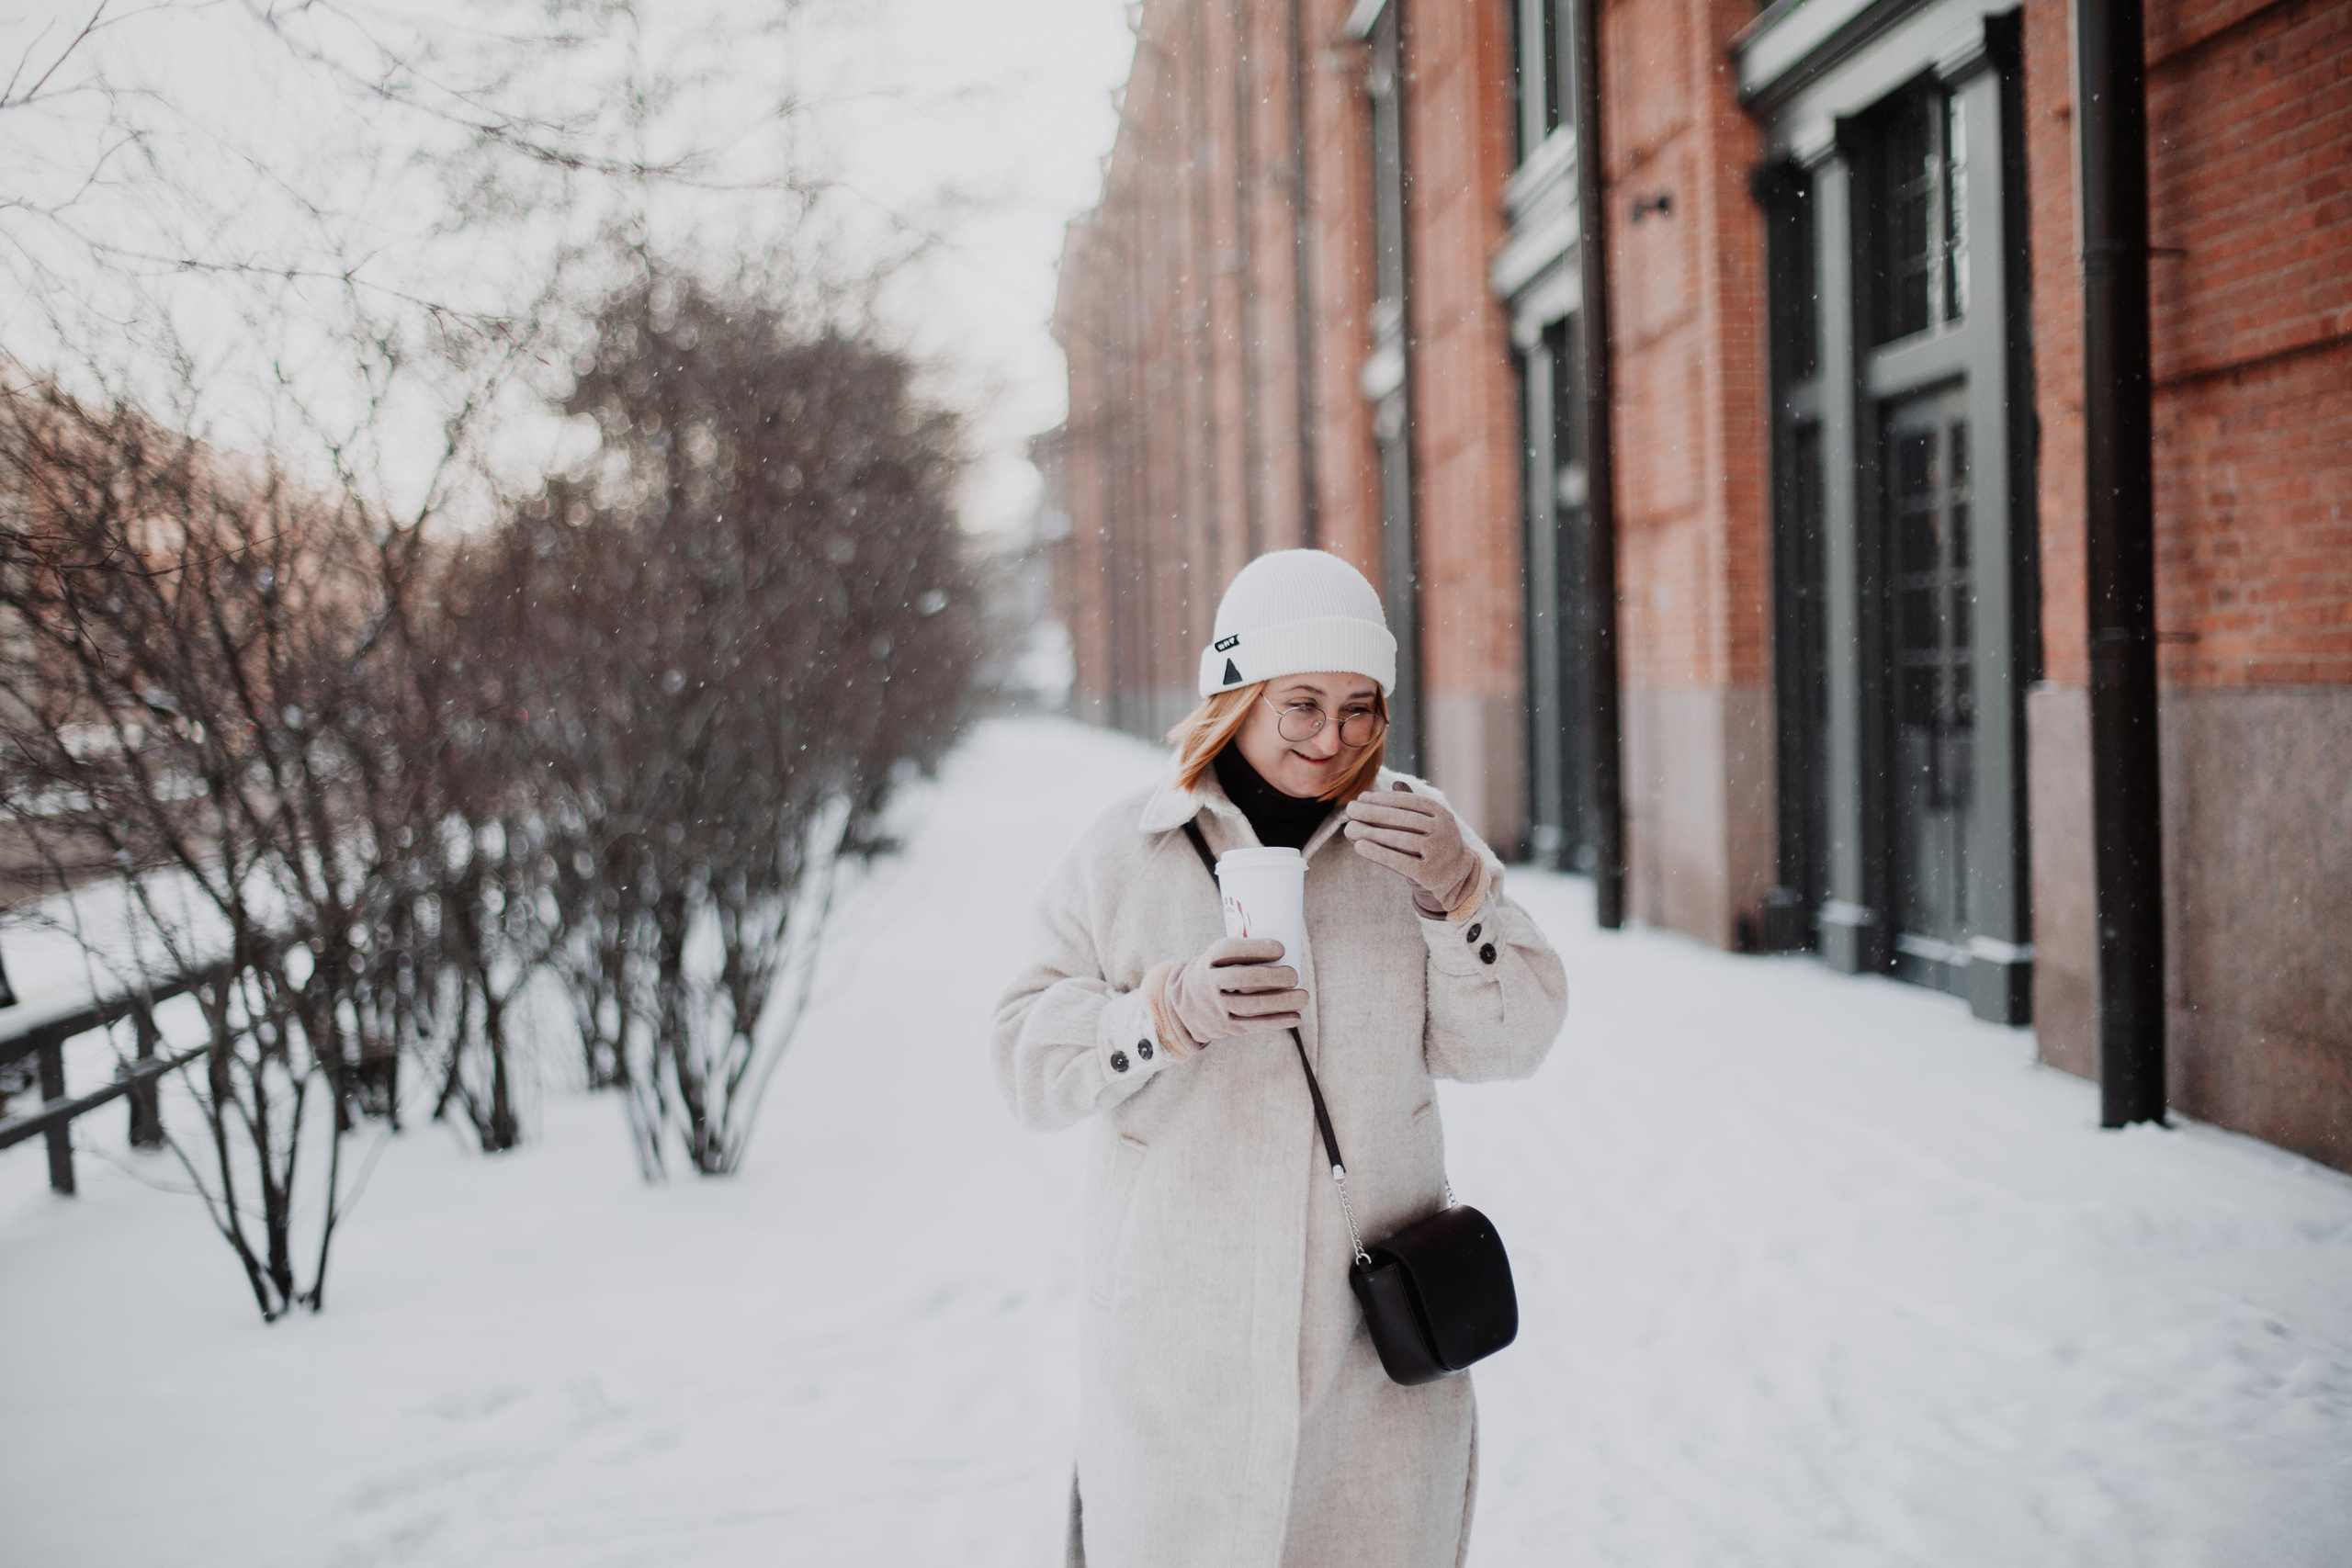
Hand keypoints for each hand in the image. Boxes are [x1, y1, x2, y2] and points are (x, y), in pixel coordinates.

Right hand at [1163, 937, 1305, 1046]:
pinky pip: (1253, 1025)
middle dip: (1271, 977)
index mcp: (1209, 960)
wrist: (1185, 1007)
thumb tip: (1291, 946)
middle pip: (1241, 979)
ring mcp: (1217, 1007)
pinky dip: (1277, 1021)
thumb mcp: (1218, 959)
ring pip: (1250, 1005)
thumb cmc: (1217, 974)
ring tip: (1304, 996)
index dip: (1255, 949)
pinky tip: (1296, 1017)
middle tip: (1294, 974)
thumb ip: (1244, 955)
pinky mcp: (1227, 1027)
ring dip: (1280, 1002)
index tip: (1281, 948)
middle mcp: (1209, 983)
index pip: (1229, 951)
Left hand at [1342, 781, 1481, 915]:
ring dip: (1371, 832)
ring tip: (1350, 828)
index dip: (1384, 798)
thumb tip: (1395, 782)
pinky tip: (1359, 846)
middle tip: (1350, 809)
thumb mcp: (1430, 821)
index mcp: (1442, 814)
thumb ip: (1413, 804)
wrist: (1456, 876)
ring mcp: (1437, 853)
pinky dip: (1377, 853)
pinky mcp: (1428, 874)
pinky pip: (1398, 862)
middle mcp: (1443, 831)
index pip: (1409, 802)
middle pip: (1402, 819)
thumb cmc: (1434, 843)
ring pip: (1399, 840)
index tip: (1362, 797)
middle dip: (1372, 812)